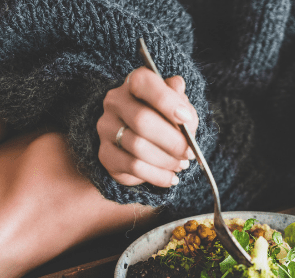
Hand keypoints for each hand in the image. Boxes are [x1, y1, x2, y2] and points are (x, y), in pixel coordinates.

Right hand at [97, 67, 198, 187]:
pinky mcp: (105, 154)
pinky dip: (157, 175)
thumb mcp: (176, 108)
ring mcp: (107, 128)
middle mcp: (115, 102)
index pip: (144, 83)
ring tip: (181, 164)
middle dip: (172, 140)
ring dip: (166, 160)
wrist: (139, 146)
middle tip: (189, 152)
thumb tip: (185, 111)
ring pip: (138, 147)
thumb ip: (182, 106)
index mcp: (134, 84)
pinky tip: (171, 177)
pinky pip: (133, 167)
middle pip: (142, 120)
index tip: (186, 118)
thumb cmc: (163, 121)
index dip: (166, 100)